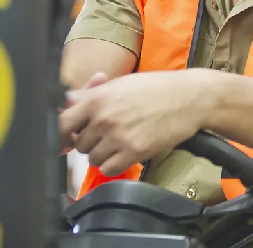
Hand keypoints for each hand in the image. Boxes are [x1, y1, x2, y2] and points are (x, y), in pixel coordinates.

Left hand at [58, 70, 206, 175]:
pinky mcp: (134, 152)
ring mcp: (118, 136)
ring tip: (119, 142)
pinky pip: (108, 169)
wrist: (190, 98)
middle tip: (105, 134)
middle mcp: (104, 118)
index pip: (61, 123)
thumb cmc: (157, 87)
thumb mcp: (121, 84)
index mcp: (98, 98)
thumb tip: (65, 101)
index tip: (72, 133)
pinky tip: (124, 153)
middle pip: (78, 143)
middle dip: (89, 141)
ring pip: (92, 158)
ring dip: (102, 153)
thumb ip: (91, 94)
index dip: (64, 131)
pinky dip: (112, 164)